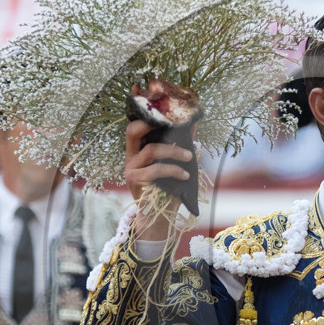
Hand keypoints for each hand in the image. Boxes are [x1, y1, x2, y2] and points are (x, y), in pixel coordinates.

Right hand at [124, 118, 193, 238]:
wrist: (160, 215)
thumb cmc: (167, 187)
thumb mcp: (174, 162)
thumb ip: (179, 142)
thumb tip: (193, 122)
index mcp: (137, 149)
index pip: (135, 126)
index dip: (146, 116)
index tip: (166, 109)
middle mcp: (130, 156)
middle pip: (133, 131)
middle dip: (153, 124)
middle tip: (174, 123)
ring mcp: (131, 168)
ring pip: (151, 150)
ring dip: (174, 151)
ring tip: (190, 157)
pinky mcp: (135, 181)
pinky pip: (156, 170)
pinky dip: (174, 170)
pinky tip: (185, 175)